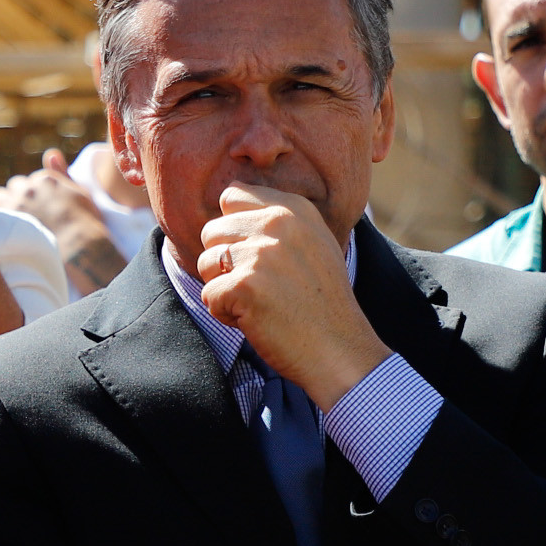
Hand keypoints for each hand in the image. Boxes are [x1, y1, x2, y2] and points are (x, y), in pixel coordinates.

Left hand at [0, 166, 123, 292]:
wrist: (79, 248)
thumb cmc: (85, 224)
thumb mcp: (80, 193)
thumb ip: (63, 173)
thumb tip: (49, 153)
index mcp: (46, 179)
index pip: (32, 181)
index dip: (34, 195)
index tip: (40, 208)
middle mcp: (28, 187)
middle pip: (14, 186)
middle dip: (17, 196)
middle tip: (25, 216)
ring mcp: (15, 203)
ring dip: (3, 205)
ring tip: (12, 222)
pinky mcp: (5, 221)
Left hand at [197, 185, 387, 406]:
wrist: (340, 349)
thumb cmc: (322, 303)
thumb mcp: (313, 243)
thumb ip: (277, 221)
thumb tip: (227, 204)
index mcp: (294, 209)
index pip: (232, 196)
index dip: (233, 229)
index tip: (255, 256)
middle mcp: (277, 223)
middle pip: (212, 230)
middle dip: (225, 262)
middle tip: (259, 286)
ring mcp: (260, 254)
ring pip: (206, 262)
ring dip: (223, 288)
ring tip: (258, 303)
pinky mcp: (244, 286)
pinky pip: (208, 295)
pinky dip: (224, 314)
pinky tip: (255, 320)